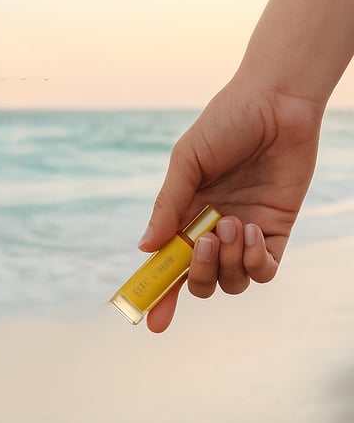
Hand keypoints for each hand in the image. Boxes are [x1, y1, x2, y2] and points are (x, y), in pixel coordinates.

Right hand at [140, 74, 323, 331]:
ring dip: (227, 262)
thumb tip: (146, 247)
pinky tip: (251, 232)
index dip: (157, 294)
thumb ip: (169, 204)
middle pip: (200, 281)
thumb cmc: (226, 122)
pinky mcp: (276, 230)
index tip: (150, 319)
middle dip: (197, 276)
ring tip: (231, 224)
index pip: (168, 264)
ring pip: (232, 281)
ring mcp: (244, 233)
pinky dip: (255, 262)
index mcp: (184, 214)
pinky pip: (264, 269)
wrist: (276, 103)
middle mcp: (212, 229)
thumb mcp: (187, 160)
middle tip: (200, 246)